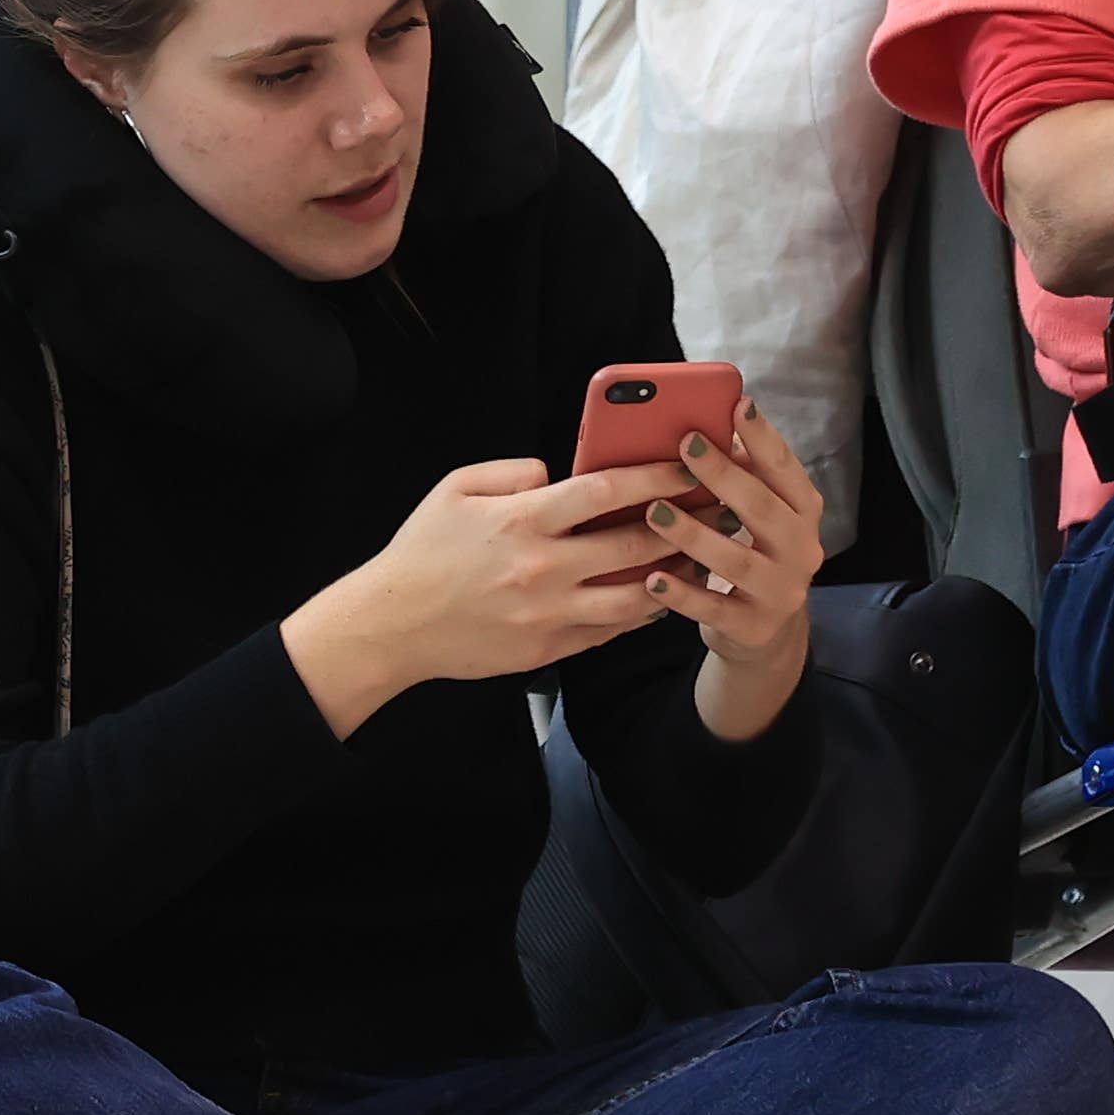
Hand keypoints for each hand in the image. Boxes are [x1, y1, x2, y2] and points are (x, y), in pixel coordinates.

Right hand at [282, 454, 695, 732]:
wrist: (392, 624)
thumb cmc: (423, 550)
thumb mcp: (457, 488)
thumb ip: (514, 472)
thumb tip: (558, 472)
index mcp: (522, 520)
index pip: (606, 490)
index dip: (655, 474)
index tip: (689, 464)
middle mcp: (542, 568)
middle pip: (633, 543)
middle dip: (684, 523)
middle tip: (721, 510)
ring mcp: (548, 615)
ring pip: (633, 597)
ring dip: (673, 576)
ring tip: (703, 558)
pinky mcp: (547, 650)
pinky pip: (607, 631)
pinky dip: (638, 612)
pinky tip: (659, 595)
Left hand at [647, 409, 829, 738]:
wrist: (765, 630)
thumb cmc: (752, 552)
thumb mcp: (759, 514)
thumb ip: (741, 476)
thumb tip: (703, 424)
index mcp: (805, 512)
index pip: (785, 468)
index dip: (763, 436)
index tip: (737, 403)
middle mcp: (802, 550)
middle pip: (762, 508)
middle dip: (722, 474)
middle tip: (684, 444)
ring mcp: (781, 592)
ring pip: (735, 560)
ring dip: (693, 533)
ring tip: (654, 510)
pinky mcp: (753, 627)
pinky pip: (713, 608)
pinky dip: (682, 593)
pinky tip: (652, 577)